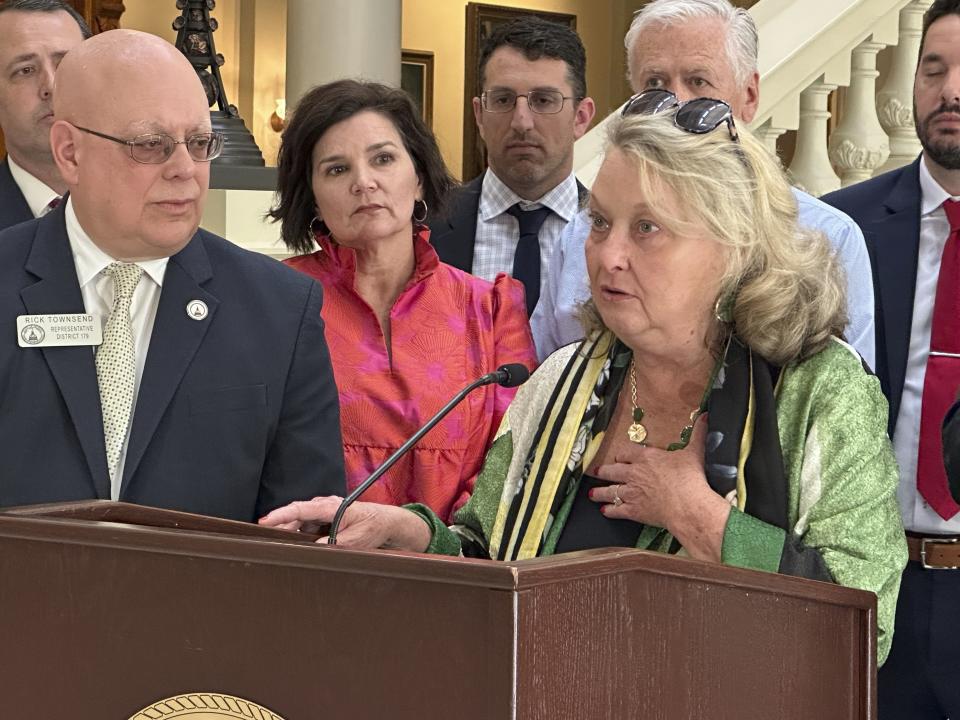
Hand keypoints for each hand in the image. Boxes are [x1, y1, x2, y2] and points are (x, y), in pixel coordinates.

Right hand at [259, 496, 431, 551]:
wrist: (385, 522)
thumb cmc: (373, 527)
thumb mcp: (356, 539)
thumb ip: (335, 543)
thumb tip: (316, 548)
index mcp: (331, 507)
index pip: (300, 509)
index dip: (280, 515)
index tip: (265, 521)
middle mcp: (325, 506)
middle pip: (296, 515)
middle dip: (280, 526)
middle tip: (266, 539)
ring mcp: (325, 511)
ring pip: (300, 521)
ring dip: (290, 531)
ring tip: (278, 544)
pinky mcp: (326, 518)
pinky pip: (307, 524)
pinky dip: (299, 533)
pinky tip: (295, 544)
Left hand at [589, 418, 729, 561]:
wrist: (687, 505)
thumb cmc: (690, 478)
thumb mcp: (695, 452)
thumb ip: (698, 434)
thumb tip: (705, 416)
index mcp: (646, 457)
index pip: (626, 452)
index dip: (621, 455)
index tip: (618, 457)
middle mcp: (634, 473)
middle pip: (613, 470)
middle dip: (604, 471)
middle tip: (596, 472)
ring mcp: (631, 492)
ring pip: (610, 491)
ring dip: (600, 492)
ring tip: (592, 493)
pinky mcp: (633, 511)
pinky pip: (617, 510)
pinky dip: (609, 510)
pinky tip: (605, 511)